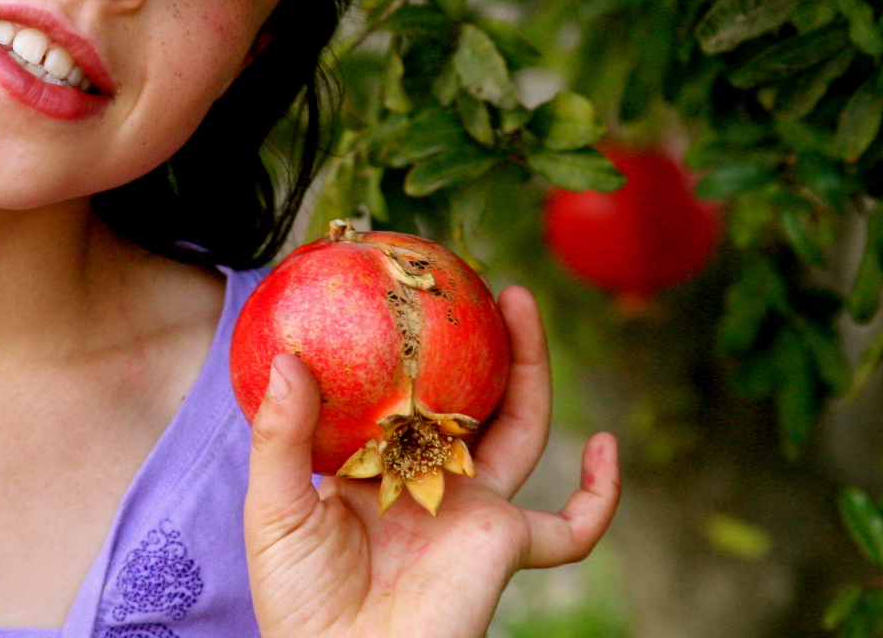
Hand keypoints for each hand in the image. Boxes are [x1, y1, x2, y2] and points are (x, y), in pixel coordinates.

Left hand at [245, 284, 618, 637]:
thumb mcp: (274, 509)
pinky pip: (572, 528)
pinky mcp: (507, 546)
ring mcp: (475, 510)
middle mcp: (433, 481)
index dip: (418, 347)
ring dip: (530, 368)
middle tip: (483, 282)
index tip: (412, 290)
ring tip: (521, 305)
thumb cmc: (296, 601)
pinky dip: (600, 495)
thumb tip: (289, 359)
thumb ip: (282, 436)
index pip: (407, 393)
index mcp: (379, 467)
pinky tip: (608, 449)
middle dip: (486, 340)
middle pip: (475, 397)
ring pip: (522, 430)